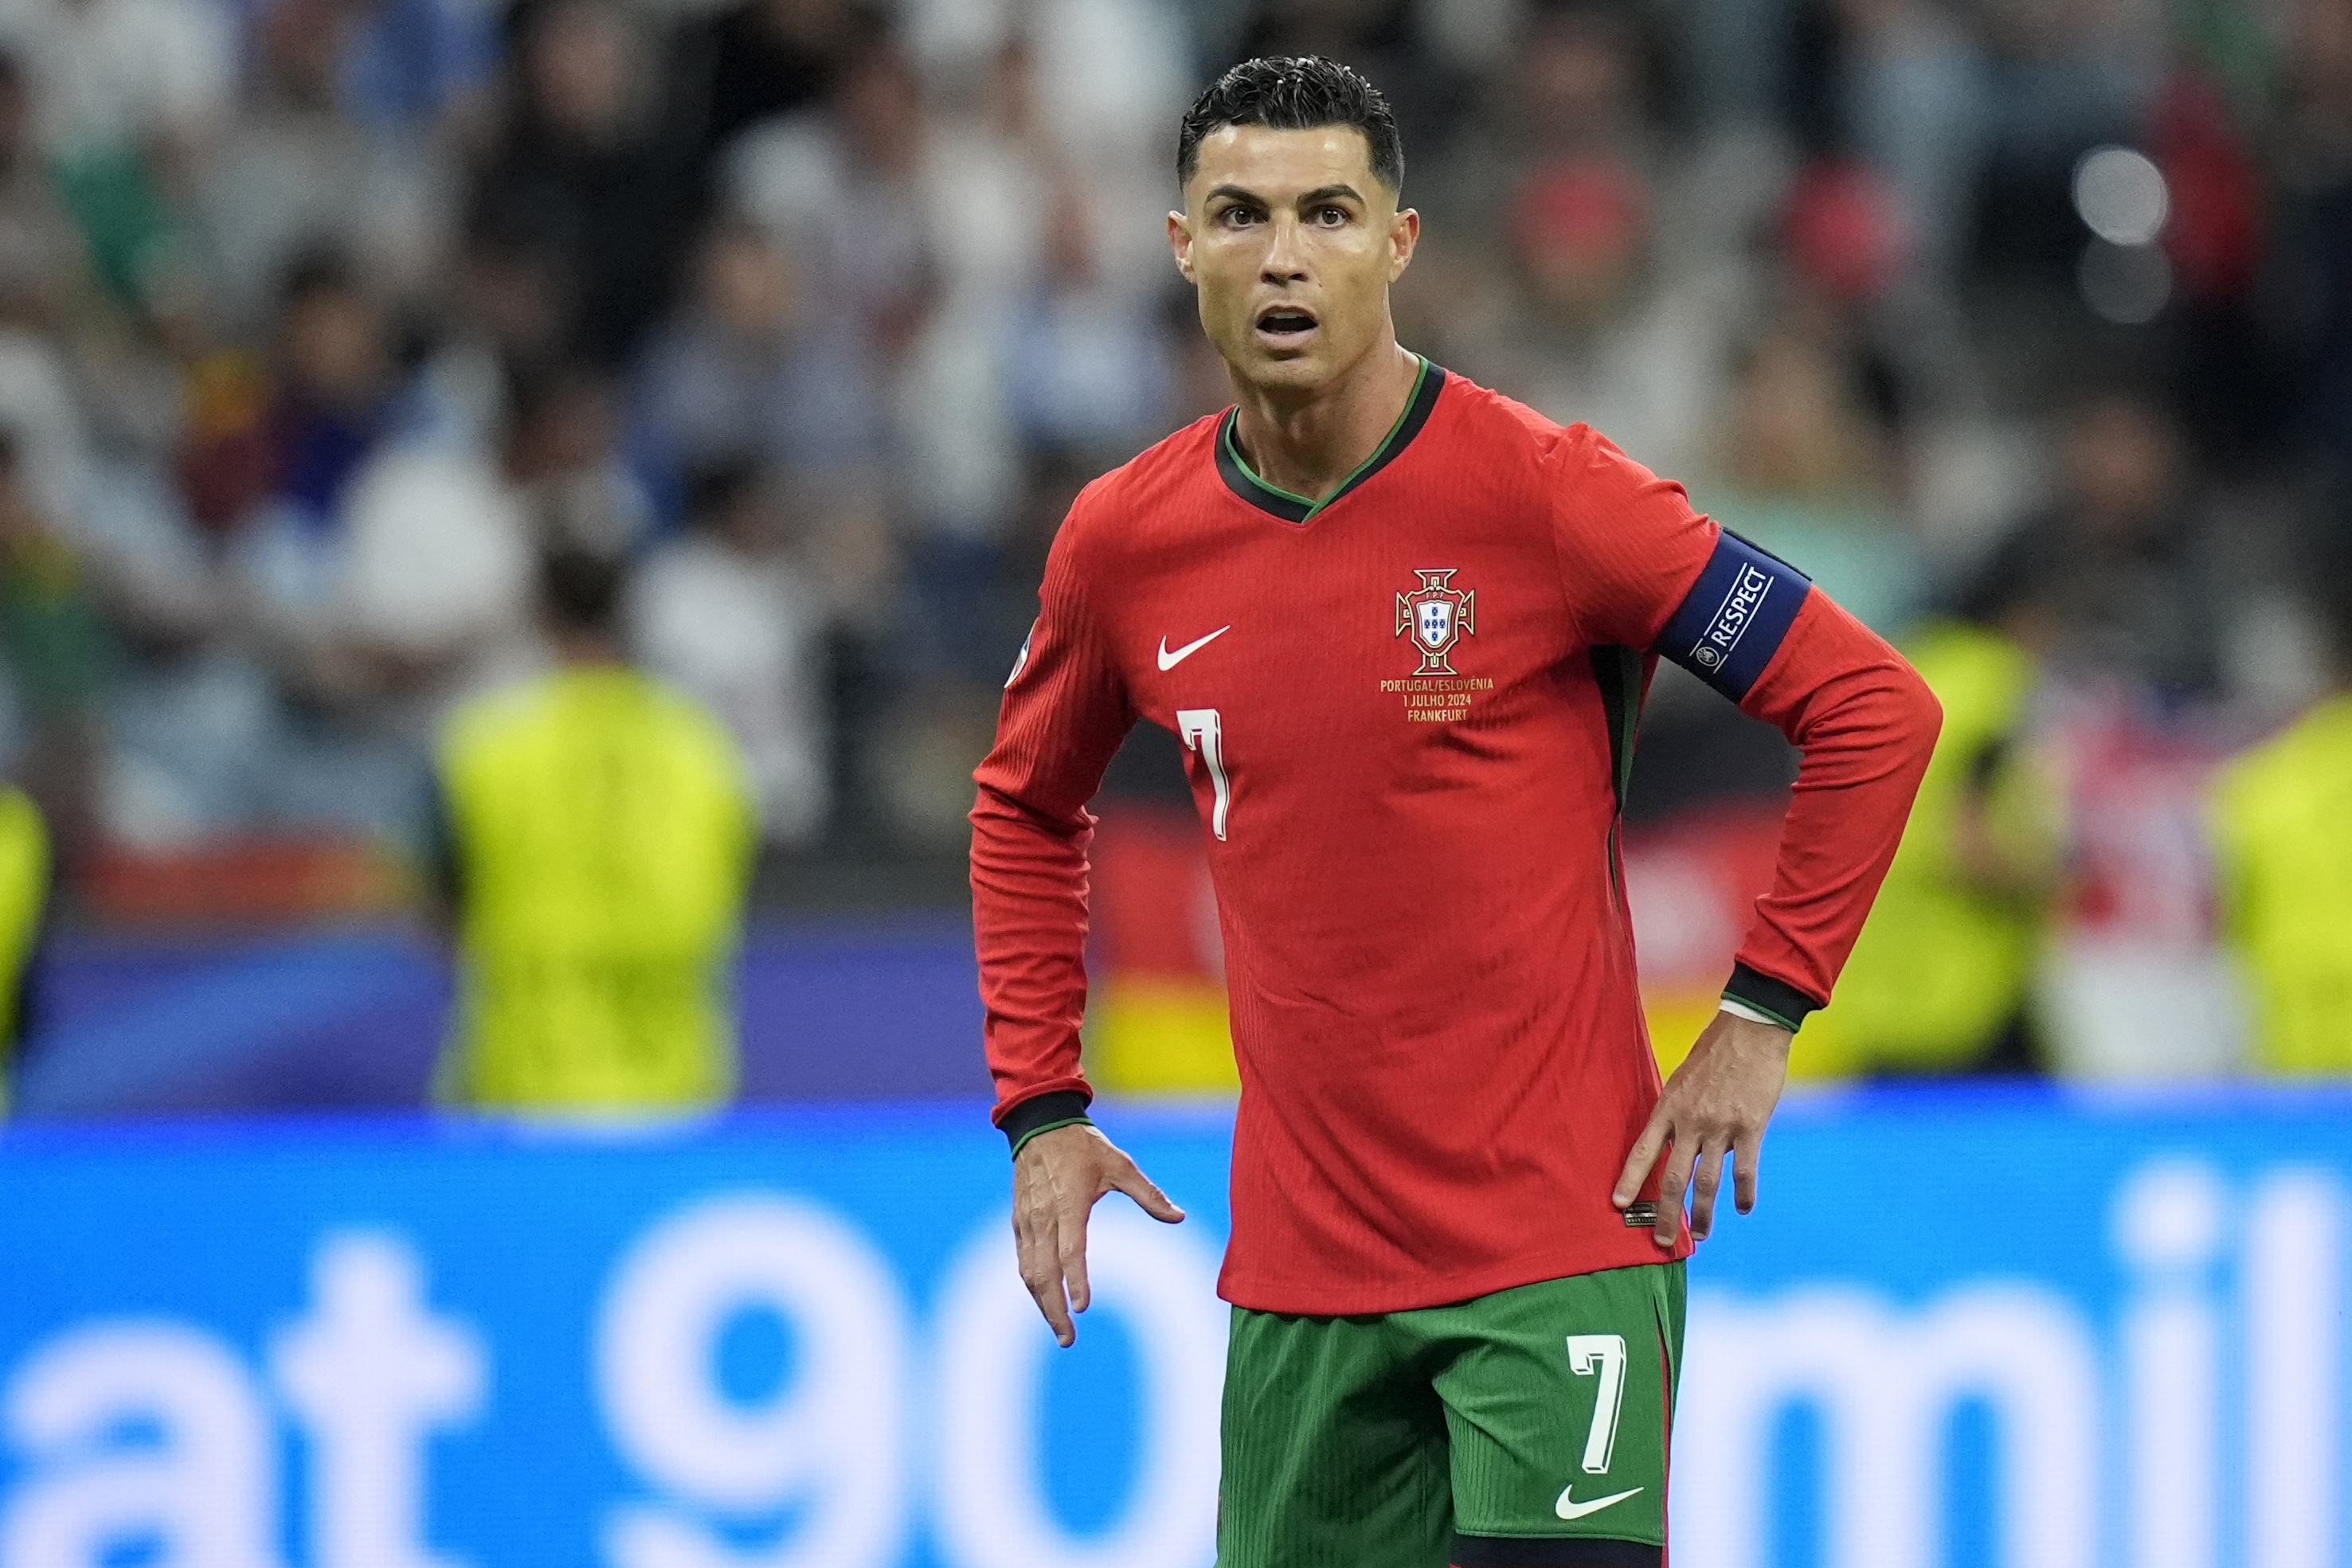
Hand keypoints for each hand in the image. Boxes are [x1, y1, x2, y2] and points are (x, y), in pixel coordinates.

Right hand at [1013, 1123, 1185, 1345]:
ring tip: (1059, 1328)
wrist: (1039, 1124)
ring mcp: (1027, 1221)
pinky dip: (1032, 1284)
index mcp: (1069, 1205)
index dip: (1076, 1281)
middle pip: (1044, 1273)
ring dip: (1041, 1303)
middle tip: (1068, 1338)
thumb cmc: (1083, 1146)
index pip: (1070, 1251)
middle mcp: (1044, 1218)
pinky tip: (1043, 1300)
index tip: (1083, 1308)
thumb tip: (1180, 1217)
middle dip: (1054, 1309)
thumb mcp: (1120, 1165)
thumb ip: (1149, 1194)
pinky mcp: (1019, 1221)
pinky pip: (1023, 1260)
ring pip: (1029, 1271)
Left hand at [1612, 1011, 1792, 1247]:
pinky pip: (1744, 1170)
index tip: (1619, 1205)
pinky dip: (1743, 1194)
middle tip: (1662, 1242)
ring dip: (1703, 1214)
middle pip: (1674, 1178)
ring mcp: (1721, 1127)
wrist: (1750, 1030)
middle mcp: (1691, 1121)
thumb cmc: (1714, 1052)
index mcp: (1669, 1107)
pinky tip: (1741, 1209)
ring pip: (1708, 1183)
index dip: (1631, 1180)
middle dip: (1666, 1215)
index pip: (1643, 1151)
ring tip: (1701, 1235)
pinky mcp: (1751, 1127)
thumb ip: (1678, 1113)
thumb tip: (1680, 1145)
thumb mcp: (1682, 1078)